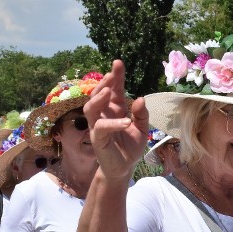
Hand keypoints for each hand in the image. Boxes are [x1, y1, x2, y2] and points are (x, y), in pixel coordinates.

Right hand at [84, 60, 148, 180]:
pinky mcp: (97, 138)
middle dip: (104, 82)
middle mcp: (105, 114)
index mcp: (116, 109)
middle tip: (112, 74)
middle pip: (99, 93)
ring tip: (108, 92)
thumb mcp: (142, 129)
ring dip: (98, 98)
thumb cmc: (130, 147)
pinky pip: (101, 127)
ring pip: (91, 107)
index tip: (118, 62)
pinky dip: (113, 123)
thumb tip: (141, 99)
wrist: (124, 167)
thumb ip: (142, 115)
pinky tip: (125, 122)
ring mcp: (98, 125)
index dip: (116, 76)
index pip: (115, 90)